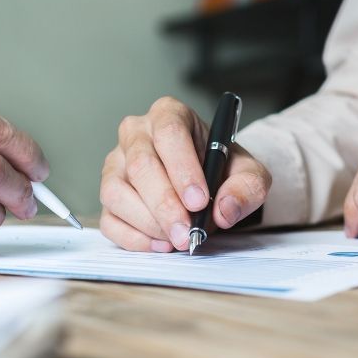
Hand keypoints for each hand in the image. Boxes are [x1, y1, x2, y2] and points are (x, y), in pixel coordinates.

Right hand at [100, 96, 270, 251]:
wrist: (209, 184)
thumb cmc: (221, 170)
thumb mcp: (249, 174)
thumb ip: (246, 188)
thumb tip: (225, 209)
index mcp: (170, 114)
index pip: (169, 134)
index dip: (182, 169)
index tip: (198, 201)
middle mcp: (137, 133)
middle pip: (140, 165)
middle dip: (165, 204)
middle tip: (187, 232)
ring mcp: (117, 164)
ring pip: (116, 192)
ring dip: (149, 223)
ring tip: (178, 238)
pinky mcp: (108, 195)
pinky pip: (109, 219)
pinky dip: (134, 238)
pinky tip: (161, 243)